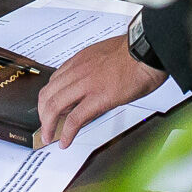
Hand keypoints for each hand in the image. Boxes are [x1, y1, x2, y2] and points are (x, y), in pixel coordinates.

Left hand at [36, 36, 165, 148]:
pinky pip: (74, 119)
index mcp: (80, 60)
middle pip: (47, 94)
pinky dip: (66, 133)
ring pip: (55, 106)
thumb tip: (93, 85)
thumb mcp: (106, 56)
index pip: (54, 81)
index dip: (48, 98)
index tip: (49, 108)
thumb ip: (94, 69)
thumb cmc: (136, 52)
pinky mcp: (98, 98)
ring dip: (48, 125)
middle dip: (42, 114)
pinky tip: (65, 141)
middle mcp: (78, 71)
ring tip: (49, 136)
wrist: (148, 50)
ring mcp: (86, 84)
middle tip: (45, 126)